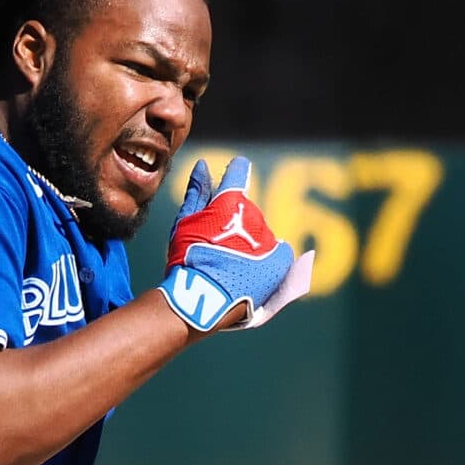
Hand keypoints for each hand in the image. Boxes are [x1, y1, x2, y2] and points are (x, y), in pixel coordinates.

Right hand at [158, 158, 312, 332]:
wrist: (201, 299)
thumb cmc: (187, 261)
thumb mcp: (184, 224)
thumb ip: (196, 194)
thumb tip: (203, 165)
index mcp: (229, 202)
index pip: (237, 174)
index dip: (236, 170)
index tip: (238, 166)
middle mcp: (252, 214)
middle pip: (247, 213)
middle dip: (237, 224)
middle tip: (220, 248)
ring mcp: (268, 236)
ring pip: (260, 234)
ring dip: (251, 244)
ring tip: (232, 267)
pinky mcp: (280, 259)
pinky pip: (278, 253)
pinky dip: (268, 259)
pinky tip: (253, 271)